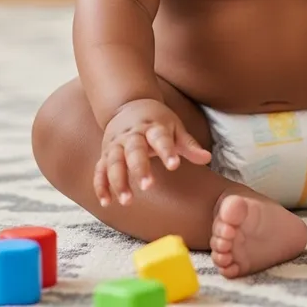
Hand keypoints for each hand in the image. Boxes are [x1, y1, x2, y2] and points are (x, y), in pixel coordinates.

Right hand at [94, 99, 210, 206]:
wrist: (129, 105)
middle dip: (139, 168)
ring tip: (127, 201)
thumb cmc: (157, 121)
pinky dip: (100, 185)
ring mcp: (116, 144)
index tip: (174, 165)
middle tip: (147, 186)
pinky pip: (100, 169)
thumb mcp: (175, 127)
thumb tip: (207, 158)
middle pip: (133, 150)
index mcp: (152, 126)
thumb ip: (189, 144)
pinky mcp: (105, 154)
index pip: (160, 138)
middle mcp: (132, 135)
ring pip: (113, 162)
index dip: (167, 151)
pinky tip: (106, 202)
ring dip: (118, 181)